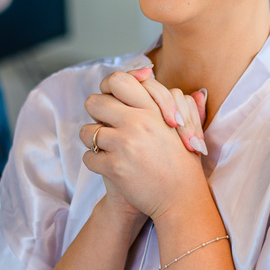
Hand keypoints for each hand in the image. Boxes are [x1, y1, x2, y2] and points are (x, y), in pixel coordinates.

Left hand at [79, 70, 205, 220]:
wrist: (181, 197)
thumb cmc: (182, 160)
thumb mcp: (182, 122)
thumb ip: (165, 97)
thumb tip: (148, 72)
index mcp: (151, 109)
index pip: (118, 80)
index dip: (110, 87)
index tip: (114, 98)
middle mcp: (136, 122)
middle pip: (94, 102)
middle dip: (97, 114)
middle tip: (106, 124)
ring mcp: (123, 144)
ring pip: (87, 131)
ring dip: (93, 140)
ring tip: (106, 148)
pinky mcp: (114, 167)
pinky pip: (88, 157)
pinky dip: (95, 162)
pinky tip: (108, 165)